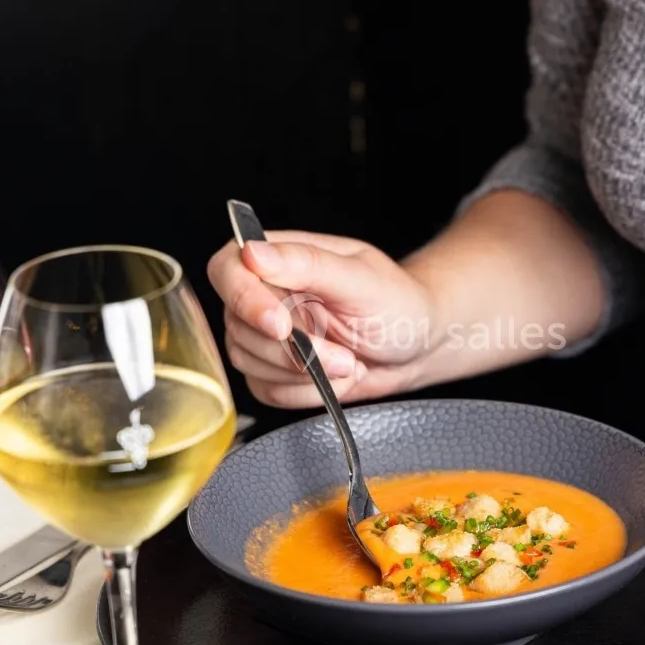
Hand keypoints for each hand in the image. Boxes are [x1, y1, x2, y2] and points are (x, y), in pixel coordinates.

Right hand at [207, 231, 436, 408]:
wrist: (416, 346)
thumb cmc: (397, 303)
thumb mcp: (362, 280)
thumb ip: (307, 264)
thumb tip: (253, 252)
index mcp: (280, 256)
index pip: (228, 269)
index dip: (245, 299)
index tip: (281, 325)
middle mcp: (264, 293)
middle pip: (238, 325)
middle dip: (294, 350)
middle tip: (343, 354)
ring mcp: (263, 334)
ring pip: (248, 361)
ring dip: (304, 373)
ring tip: (348, 362)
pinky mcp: (271, 370)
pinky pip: (266, 390)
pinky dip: (306, 393)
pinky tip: (337, 377)